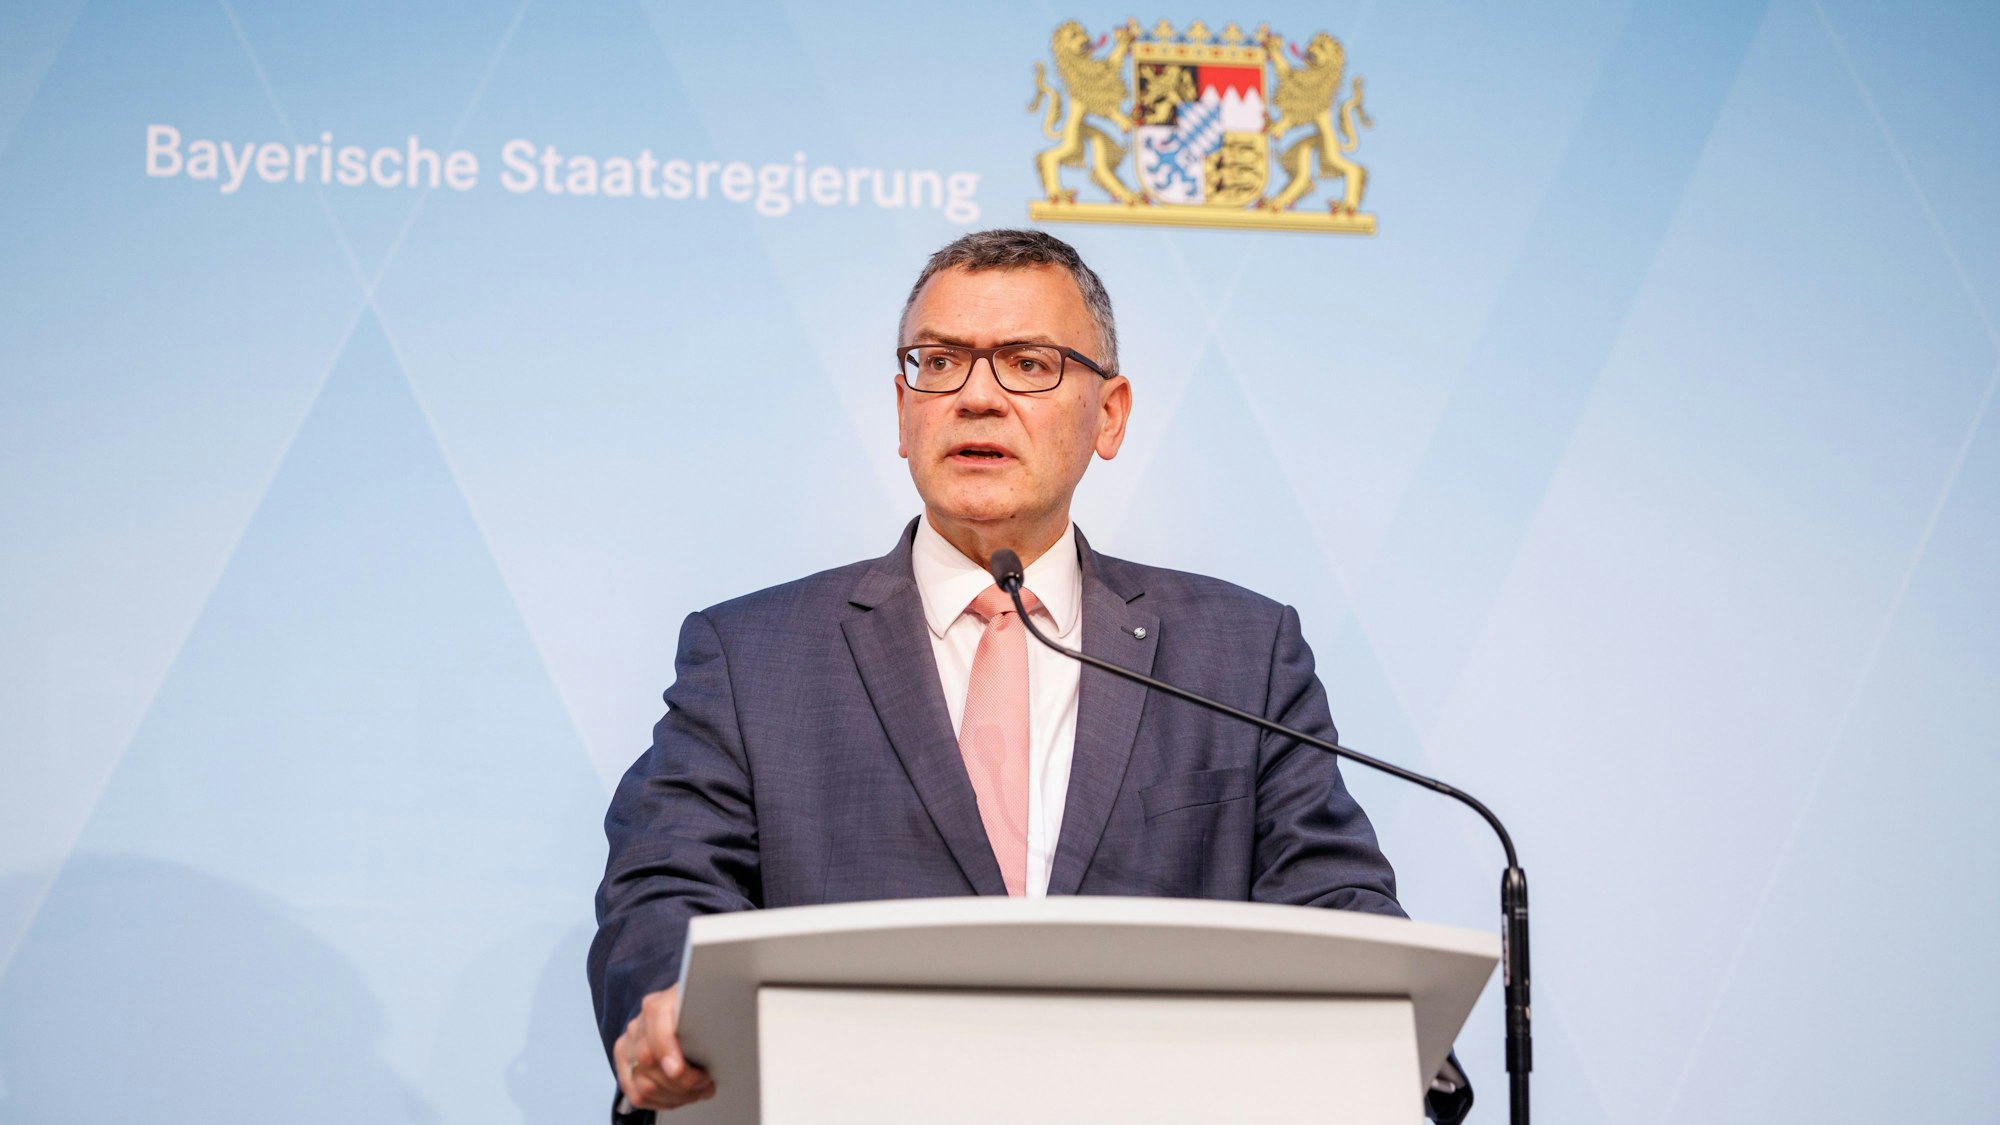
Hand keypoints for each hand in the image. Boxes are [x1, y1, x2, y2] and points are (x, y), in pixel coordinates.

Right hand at [615, 984, 714, 1110]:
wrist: (685, 1014)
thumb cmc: (699, 1012)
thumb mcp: (708, 1007)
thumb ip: (710, 1016)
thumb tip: (723, 1027)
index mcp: (659, 1004)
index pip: (654, 1025)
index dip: (666, 1050)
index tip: (678, 1069)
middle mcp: (640, 1024)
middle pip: (649, 1061)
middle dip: (682, 1080)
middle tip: (705, 1082)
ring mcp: (629, 1045)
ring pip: (644, 1084)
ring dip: (675, 1095)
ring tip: (697, 1091)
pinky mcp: (625, 1065)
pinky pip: (636, 1094)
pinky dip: (662, 1102)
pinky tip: (679, 1097)